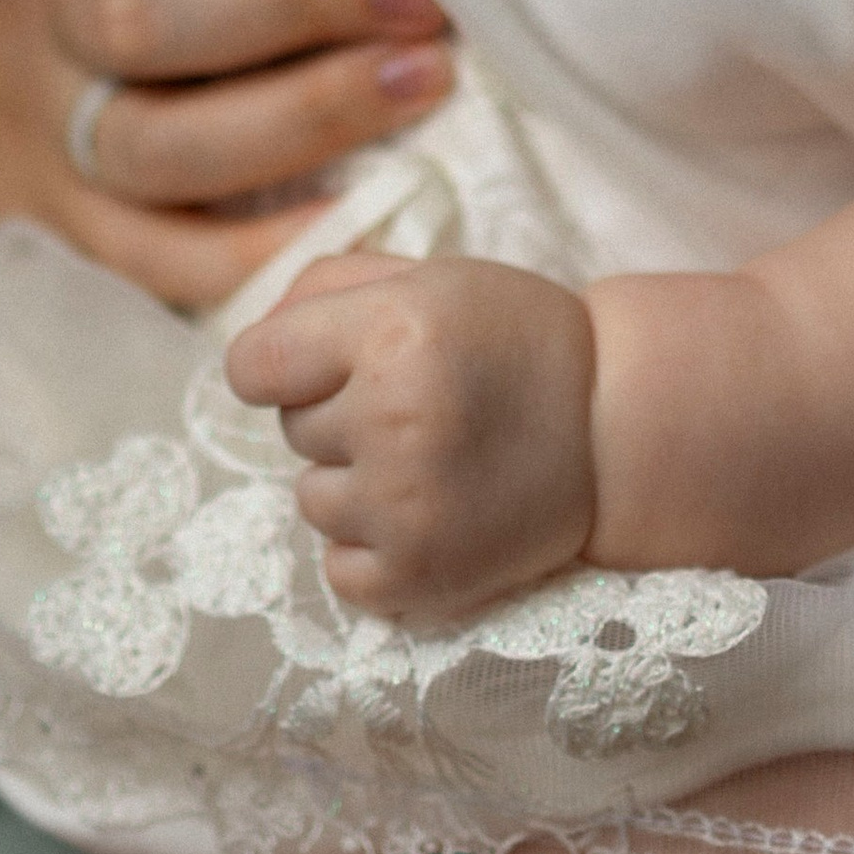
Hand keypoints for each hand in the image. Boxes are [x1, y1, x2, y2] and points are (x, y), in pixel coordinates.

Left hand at [226, 249, 593, 621]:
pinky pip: (338, 571)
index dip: (277, 363)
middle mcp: (390, 419)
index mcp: (388, 333)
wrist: (608, 424)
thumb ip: (318, 291)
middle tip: (413, 403)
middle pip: (290, 428)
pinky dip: (369, 549)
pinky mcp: (422, 577)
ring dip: (354, 482)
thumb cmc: (506, 336)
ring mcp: (405, 507)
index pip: (251, 365)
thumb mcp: (421, 277)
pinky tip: (424, 513)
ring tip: (428, 458)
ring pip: (311, 500)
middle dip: (335, 413)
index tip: (318, 364)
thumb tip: (244, 353)